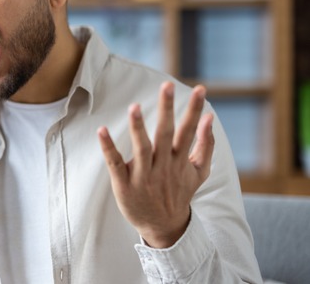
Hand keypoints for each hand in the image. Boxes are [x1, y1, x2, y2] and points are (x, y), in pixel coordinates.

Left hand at [97, 82, 214, 247]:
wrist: (164, 226)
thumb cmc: (179, 192)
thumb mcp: (199, 172)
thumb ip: (206, 145)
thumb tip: (210, 118)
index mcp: (179, 160)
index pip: (189, 130)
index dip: (195, 110)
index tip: (200, 89)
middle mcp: (163, 166)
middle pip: (165, 134)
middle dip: (167, 109)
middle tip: (167, 86)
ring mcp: (143, 175)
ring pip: (141, 148)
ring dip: (138, 127)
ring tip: (134, 106)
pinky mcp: (124, 184)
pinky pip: (115, 163)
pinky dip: (108, 147)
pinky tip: (101, 130)